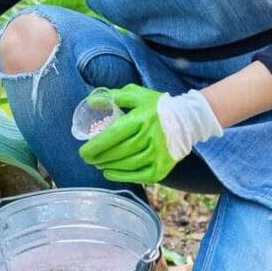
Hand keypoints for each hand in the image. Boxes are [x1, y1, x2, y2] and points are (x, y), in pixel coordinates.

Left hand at [78, 84, 222, 183]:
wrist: (188, 119)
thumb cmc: (158, 106)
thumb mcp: (136, 94)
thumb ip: (114, 96)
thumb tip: (92, 102)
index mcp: (141, 119)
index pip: (114, 135)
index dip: (96, 146)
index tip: (83, 151)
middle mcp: (150, 137)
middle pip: (119, 152)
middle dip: (99, 157)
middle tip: (87, 158)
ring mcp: (158, 154)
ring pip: (127, 165)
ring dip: (108, 166)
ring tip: (97, 163)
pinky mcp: (163, 167)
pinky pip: (139, 175)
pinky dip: (122, 176)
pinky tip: (109, 173)